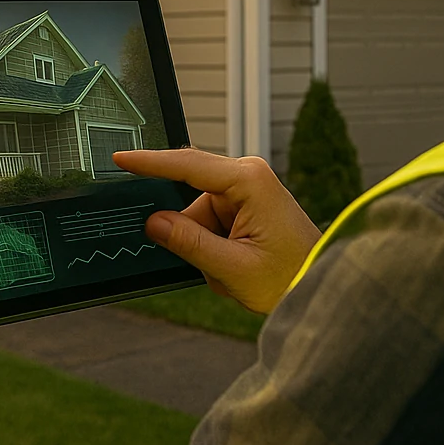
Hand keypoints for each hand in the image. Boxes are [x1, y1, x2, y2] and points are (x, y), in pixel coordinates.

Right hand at [113, 149, 320, 313]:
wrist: (323, 287)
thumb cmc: (291, 277)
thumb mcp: (233, 268)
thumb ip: (189, 243)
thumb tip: (153, 221)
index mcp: (249, 180)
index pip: (187, 164)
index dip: (150, 162)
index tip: (120, 157)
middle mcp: (248, 176)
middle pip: (189, 197)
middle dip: (192, 235)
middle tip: (210, 264)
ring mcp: (247, 190)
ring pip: (197, 216)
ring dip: (206, 248)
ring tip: (234, 273)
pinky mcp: (246, 206)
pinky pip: (210, 224)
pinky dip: (214, 249)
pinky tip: (235, 267)